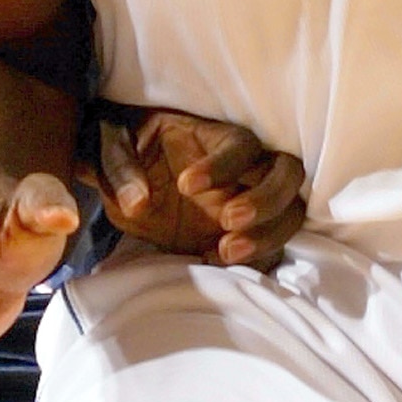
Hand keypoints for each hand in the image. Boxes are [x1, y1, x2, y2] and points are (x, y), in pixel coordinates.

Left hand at [91, 110, 306, 268]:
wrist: (128, 180)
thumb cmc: (125, 151)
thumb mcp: (109, 148)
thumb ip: (120, 169)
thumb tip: (137, 202)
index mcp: (215, 138)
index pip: (241, 143)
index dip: (224, 164)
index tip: (186, 186)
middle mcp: (247, 167)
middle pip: (288, 174)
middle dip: (266, 200)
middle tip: (227, 222)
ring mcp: (254, 201)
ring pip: (291, 212)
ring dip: (268, 235)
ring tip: (225, 253)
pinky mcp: (251, 233)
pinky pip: (274, 247)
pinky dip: (258, 261)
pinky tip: (216, 264)